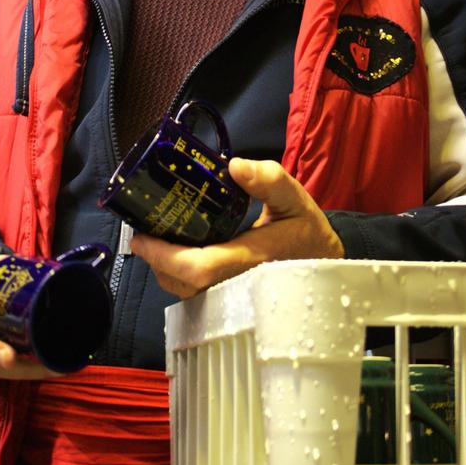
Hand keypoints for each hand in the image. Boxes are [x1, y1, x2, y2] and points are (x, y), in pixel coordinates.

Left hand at [129, 157, 342, 300]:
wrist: (324, 260)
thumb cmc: (306, 230)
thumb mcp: (294, 197)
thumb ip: (269, 179)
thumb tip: (235, 166)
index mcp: (253, 259)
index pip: (200, 267)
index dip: (165, 256)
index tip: (141, 237)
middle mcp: (239, 284)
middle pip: (184, 285)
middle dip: (157, 261)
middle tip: (143, 234)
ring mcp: (234, 295)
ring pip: (187, 293)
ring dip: (165, 270)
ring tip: (156, 242)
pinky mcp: (231, 298)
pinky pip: (196, 295)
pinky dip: (179, 277)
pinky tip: (177, 255)